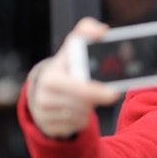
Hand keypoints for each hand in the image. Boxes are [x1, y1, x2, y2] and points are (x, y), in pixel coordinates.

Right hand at [27, 17, 120, 137]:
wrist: (43, 90)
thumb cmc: (65, 68)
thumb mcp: (72, 49)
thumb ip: (86, 33)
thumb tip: (101, 29)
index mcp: (50, 76)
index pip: (78, 87)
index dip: (95, 91)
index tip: (113, 93)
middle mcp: (43, 96)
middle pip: (83, 104)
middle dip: (95, 99)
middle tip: (107, 94)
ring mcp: (43, 114)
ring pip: (81, 115)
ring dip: (88, 108)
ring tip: (82, 98)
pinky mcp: (48, 128)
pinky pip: (76, 126)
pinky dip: (81, 119)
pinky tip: (75, 109)